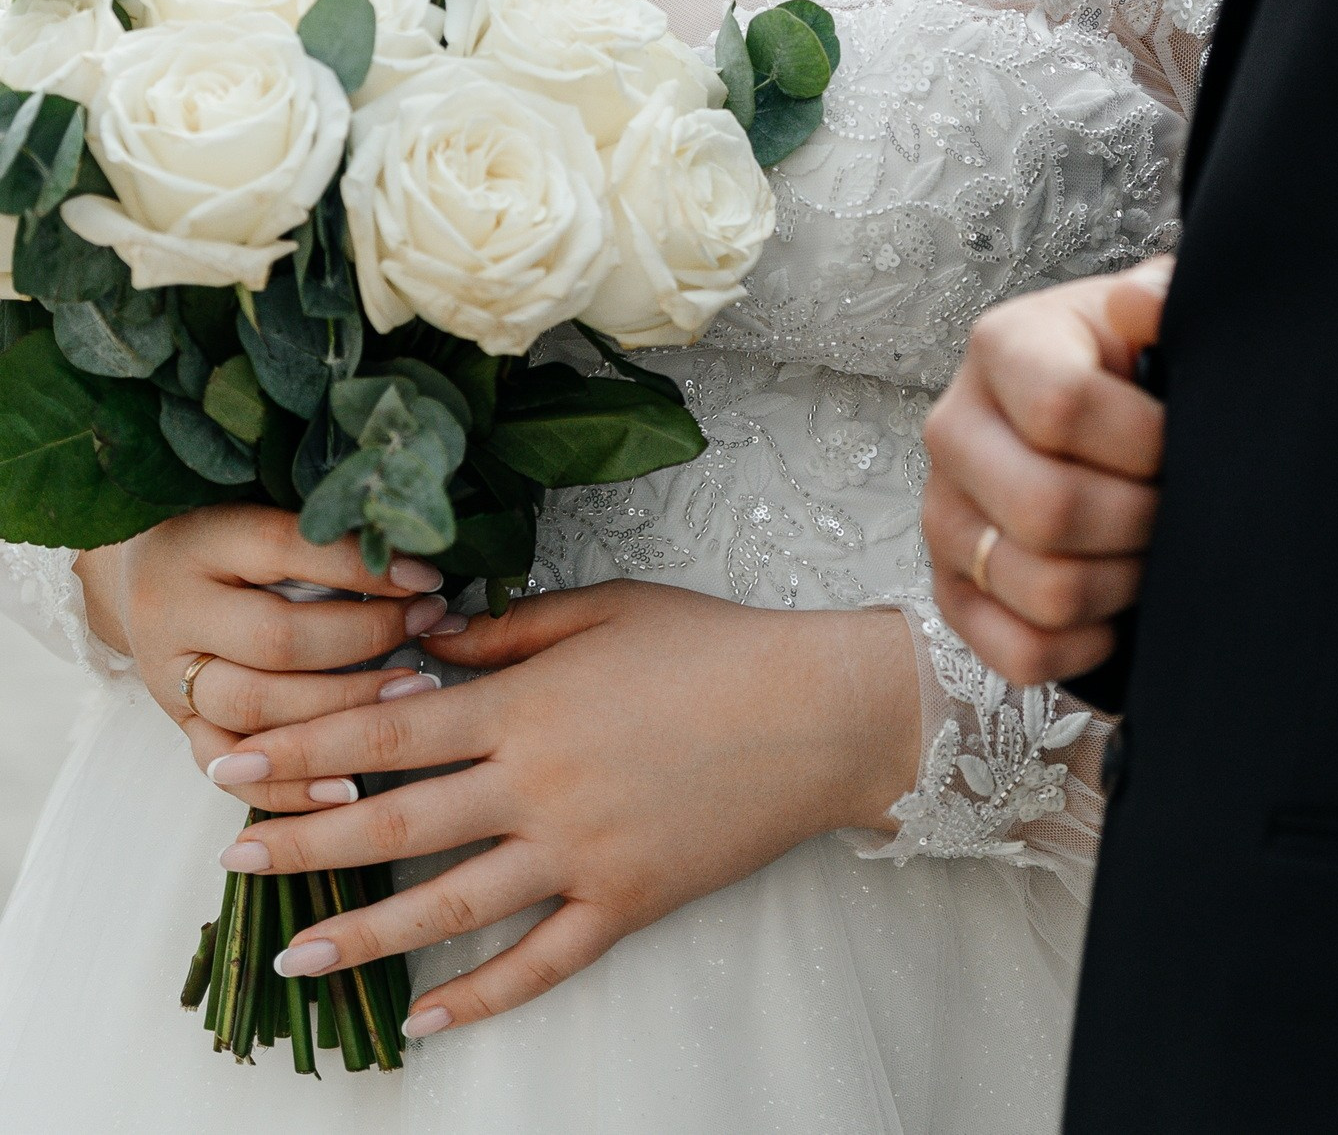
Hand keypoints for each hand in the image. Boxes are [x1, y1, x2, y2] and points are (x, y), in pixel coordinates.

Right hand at [74, 508, 459, 809]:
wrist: (139, 574)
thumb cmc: (222, 534)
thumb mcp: (258, 508)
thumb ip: (322, 533)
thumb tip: (415, 560)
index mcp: (203, 541)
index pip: (288, 549)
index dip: (363, 567)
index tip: (427, 578)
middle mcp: (177, 613)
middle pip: (276, 639)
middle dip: (365, 641)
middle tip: (431, 630)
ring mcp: (170, 678)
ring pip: (255, 709)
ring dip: (342, 711)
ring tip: (412, 695)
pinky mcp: (178, 727)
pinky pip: (229, 770)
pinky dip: (290, 786)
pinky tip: (350, 788)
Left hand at [209, 581, 921, 1036]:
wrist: (817, 711)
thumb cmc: (714, 644)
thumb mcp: (607, 607)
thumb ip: (510, 627)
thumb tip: (425, 635)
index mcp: (529, 703)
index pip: (389, 727)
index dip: (303, 742)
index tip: (231, 755)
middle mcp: (539, 783)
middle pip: (398, 817)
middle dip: (306, 835)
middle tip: (231, 855)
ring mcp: (580, 853)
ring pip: (451, 903)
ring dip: (364, 930)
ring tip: (293, 953)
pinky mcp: (625, 903)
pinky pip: (540, 962)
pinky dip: (478, 996)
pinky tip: (423, 1018)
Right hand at [922, 256, 1169, 685]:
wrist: (1091, 417)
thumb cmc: (1129, 366)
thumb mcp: (1152, 314)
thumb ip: (1162, 297)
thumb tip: (1138, 306)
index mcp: (1002, 346)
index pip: (1061, 406)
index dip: (1142, 440)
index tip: (1175, 441)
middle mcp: (953, 428)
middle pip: (1047, 508)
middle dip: (1138, 521)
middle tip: (1171, 508)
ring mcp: (942, 515)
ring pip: (1040, 589)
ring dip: (1121, 584)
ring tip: (1148, 552)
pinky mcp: (950, 589)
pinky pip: (1018, 651)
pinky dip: (1082, 646)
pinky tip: (1113, 610)